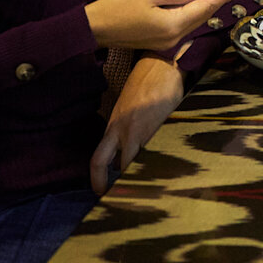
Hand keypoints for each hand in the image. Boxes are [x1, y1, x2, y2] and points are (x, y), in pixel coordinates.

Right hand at [83, 0, 233, 50]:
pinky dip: (191, 11)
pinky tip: (195, 0)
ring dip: (204, 4)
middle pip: (201, 16)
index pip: (204, 8)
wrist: (93, 28)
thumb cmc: (116, 8)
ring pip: (193, 20)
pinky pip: (182, 25)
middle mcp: (173, 37)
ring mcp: (165, 41)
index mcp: (172, 26)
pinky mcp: (158, 40)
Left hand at [90, 56, 183, 192]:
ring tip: (146, 191)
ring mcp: (140, 129)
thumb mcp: (130, 108)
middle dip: (108, 185)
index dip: (96, 178)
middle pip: (104, 163)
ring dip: (136, 177)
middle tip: (115, 199)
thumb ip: (126, 129)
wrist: (164, 64)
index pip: (98, 158)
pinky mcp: (160, 127)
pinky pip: (154, 153)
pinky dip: (156, 164)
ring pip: (132, 162)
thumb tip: (129, 153)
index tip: (101, 191)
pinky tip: (165, 171)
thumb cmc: (148, 83)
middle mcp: (122, 129)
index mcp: (114, 125)